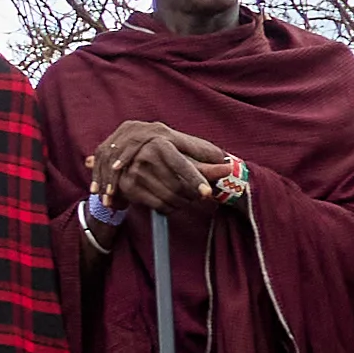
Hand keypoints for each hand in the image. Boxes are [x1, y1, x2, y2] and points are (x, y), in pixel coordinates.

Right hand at [88, 119, 235, 220]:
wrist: (124, 156)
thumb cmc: (163, 155)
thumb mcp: (183, 154)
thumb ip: (206, 163)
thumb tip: (229, 168)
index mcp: (161, 143)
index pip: (182, 165)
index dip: (195, 180)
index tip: (206, 192)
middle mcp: (144, 156)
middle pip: (178, 186)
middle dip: (194, 194)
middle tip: (200, 194)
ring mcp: (134, 172)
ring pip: (170, 198)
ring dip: (184, 202)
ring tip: (185, 197)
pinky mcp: (128, 188)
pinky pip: (158, 206)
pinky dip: (170, 208)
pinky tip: (171, 202)